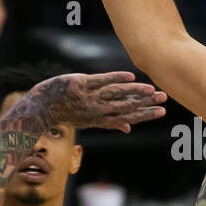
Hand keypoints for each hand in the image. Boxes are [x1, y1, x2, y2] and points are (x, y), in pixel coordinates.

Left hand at [39, 71, 166, 132]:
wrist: (41, 108)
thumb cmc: (68, 113)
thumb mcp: (90, 121)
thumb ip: (111, 123)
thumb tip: (129, 129)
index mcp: (102, 119)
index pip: (129, 117)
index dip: (146, 114)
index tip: (162, 112)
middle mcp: (97, 110)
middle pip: (126, 106)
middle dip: (146, 102)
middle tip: (164, 98)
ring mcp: (89, 97)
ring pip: (116, 94)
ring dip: (135, 92)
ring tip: (152, 89)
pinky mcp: (80, 84)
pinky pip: (100, 81)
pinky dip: (115, 78)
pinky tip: (130, 76)